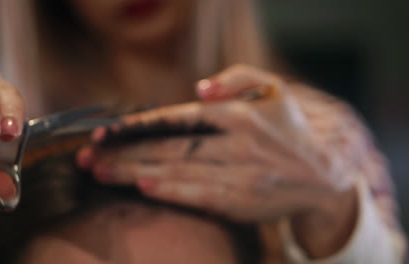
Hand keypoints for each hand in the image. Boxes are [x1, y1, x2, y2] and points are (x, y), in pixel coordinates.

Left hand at [78, 64, 357, 257]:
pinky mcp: (244, 201)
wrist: (320, 175)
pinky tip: (143, 188)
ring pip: (179, 171)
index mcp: (238, 114)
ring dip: (135, 172)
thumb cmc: (288, 129)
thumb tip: (199, 89)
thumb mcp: (274, 89)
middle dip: (124, 152)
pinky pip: (201, 196)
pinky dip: (171, 192)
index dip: (139, 125)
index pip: (178, 118)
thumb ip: (237, 78)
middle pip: (169, 147)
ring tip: (100, 173)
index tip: (105, 131)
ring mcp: (241, 174)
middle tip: (87, 157)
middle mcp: (238, 143)